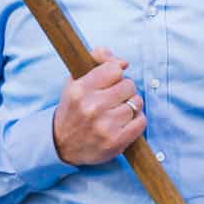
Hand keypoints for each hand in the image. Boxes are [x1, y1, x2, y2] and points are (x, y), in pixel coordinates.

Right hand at [53, 47, 145, 165]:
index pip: (115, 69)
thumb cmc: (73, 108)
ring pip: (136, 103)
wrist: (62, 145)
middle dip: (124, 90)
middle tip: (114, 98)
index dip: (115, 74)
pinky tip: (125, 122)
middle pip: (129, 85)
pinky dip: (136, 120)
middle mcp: (92, 107)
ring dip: (131, 105)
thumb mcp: (76, 79)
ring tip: (118, 110)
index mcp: (80, 90)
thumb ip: (97, 59)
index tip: (109, 82)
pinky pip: (141, 121)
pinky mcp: (116, 142)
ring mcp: (105, 126)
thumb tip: (124, 63)